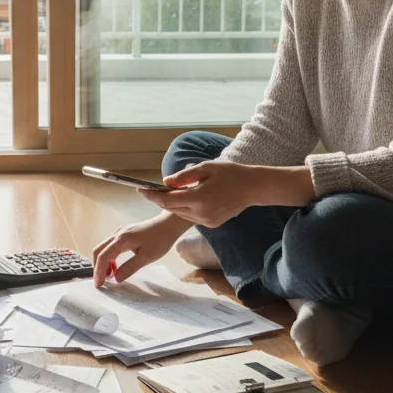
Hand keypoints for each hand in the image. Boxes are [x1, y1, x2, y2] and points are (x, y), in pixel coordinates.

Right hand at [91, 212, 190, 287]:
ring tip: (111, 275)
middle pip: (99, 251)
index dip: (99, 272)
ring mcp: (121, 233)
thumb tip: (116, 278)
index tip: (99, 285)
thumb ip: (130, 267)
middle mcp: (118, 234)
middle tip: (102, 282)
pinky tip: (116, 265)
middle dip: (98, 267)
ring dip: (104, 262)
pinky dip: (110, 256)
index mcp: (122, 240)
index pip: (103, 257)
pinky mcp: (125, 234)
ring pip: (104, 247)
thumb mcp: (147, 257)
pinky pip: (111, 245)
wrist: (169, 224)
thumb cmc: (160, 240)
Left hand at [138, 161, 260, 227]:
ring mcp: (207, 221)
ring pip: (181, 214)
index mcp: (199, 198)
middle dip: (161, 199)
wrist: (252, 187)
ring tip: (170, 193)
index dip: (152, 195)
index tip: (140, 189)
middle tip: (152, 189)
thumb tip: (165, 182)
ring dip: (173, 205)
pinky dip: (186, 209)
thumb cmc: (230, 173)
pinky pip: (192, 217)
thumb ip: (183, 176)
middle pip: (172, 208)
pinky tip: (188, 199)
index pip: (168, 200)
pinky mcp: (212, 224)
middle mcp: (201, 214)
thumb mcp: (205, 168)